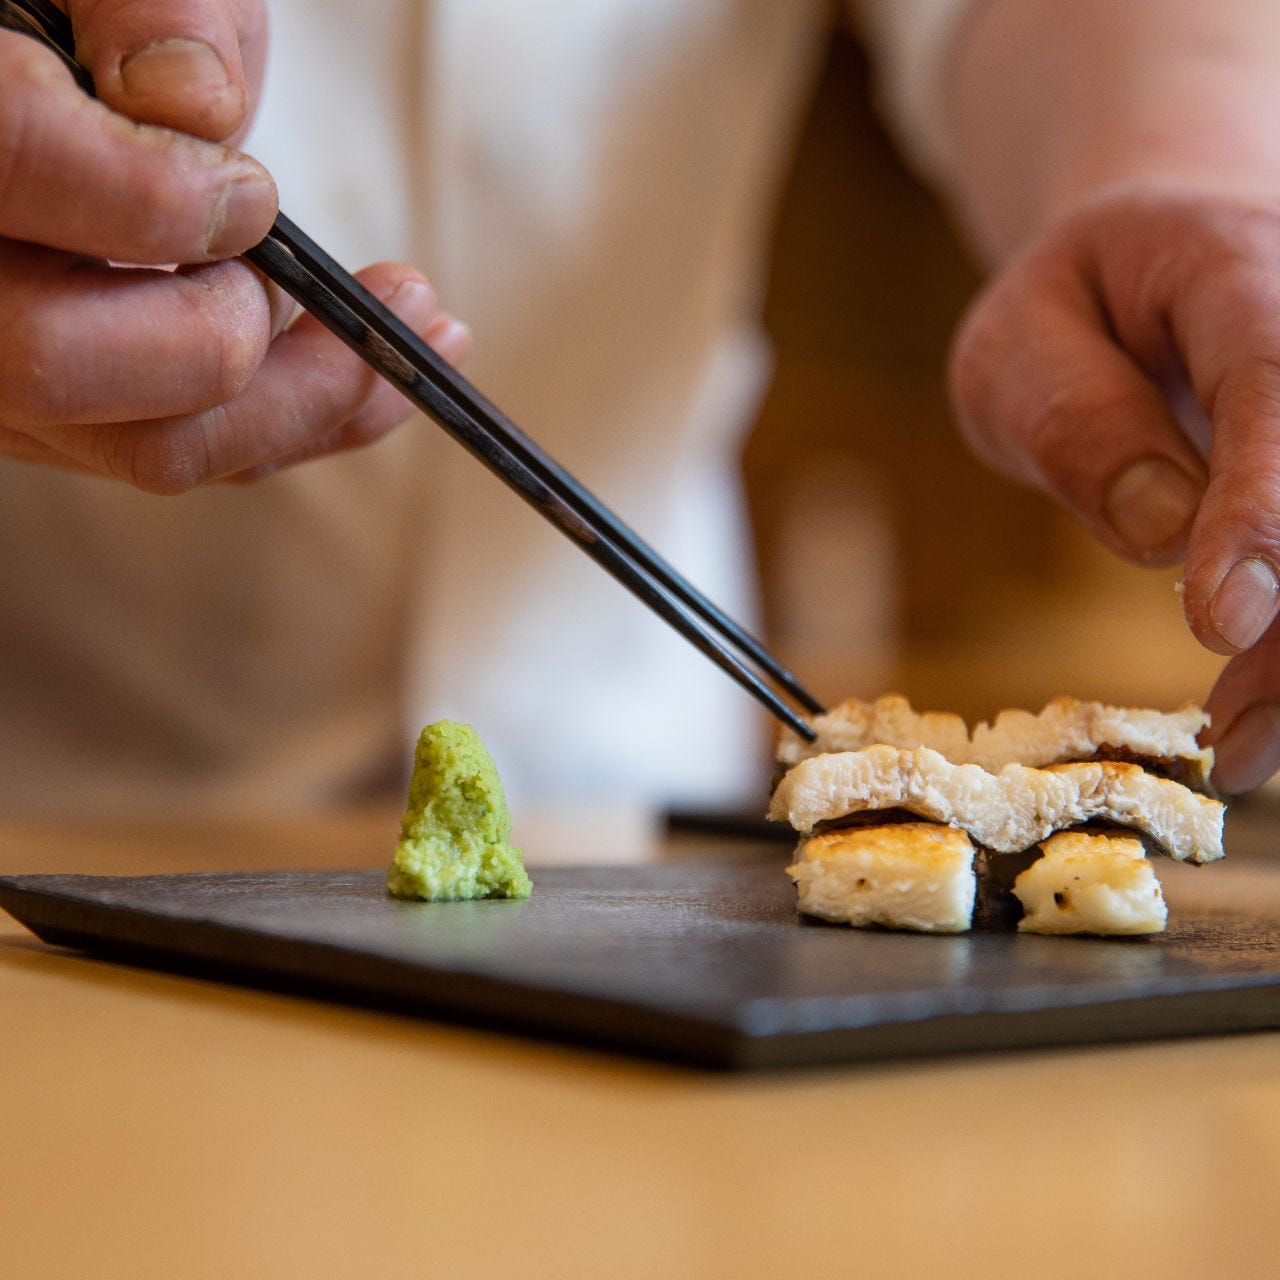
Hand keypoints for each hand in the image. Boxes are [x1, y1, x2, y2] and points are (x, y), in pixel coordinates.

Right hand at [0, 0, 466, 489]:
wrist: (62, 97)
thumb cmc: (95, 24)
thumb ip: (145, 4)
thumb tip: (200, 104)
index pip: (9, 166)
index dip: (149, 195)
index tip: (253, 192)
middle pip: (63, 361)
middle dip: (229, 330)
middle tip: (324, 281)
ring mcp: (9, 373)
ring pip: (152, 445)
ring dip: (309, 399)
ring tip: (416, 319)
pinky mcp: (89, 420)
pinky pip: (205, 453)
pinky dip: (307, 424)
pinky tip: (387, 378)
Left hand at [947, 181, 1279, 792]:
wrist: (1157, 252)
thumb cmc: (1070, 306)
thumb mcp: (1020, 342)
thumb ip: (1076, 420)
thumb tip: (1159, 528)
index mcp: (1239, 273)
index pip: (1271, 385)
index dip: (1261, 510)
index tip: (1226, 620)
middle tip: (1228, 739)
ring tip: (1232, 754)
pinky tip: (1252, 722)